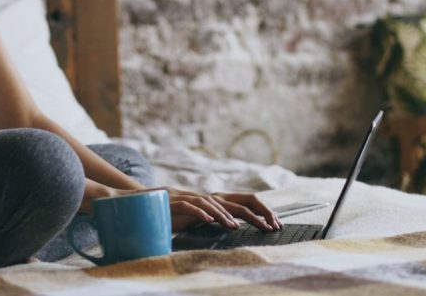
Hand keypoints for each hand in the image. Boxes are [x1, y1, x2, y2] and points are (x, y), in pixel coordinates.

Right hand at [164, 188, 280, 232]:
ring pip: (214, 205)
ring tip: (235, 227)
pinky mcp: (177, 204)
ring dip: (225, 216)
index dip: (261, 213)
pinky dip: (200, 213)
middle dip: (256, 215)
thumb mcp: (202, 217)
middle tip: (269, 227)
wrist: (152, 203)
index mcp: (218, 202)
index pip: (245, 203)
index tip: (274, 226)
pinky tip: (208, 220)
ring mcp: (194, 199)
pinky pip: (191, 207)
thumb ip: (217, 218)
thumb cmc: (180, 213)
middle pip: (237, 203)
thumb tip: (235, 225)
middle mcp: (210, 198)